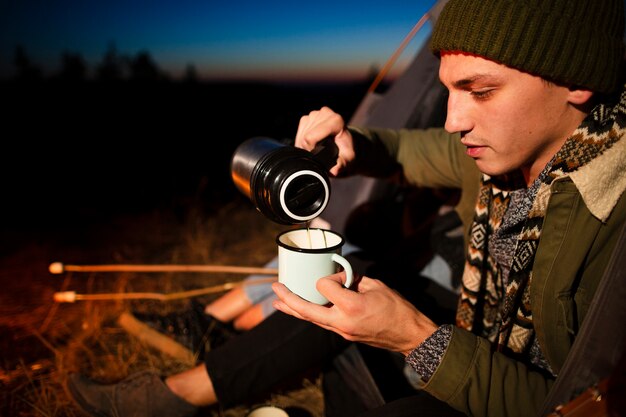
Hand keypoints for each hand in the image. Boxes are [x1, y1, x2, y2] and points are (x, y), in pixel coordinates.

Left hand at [272, 272, 437, 355]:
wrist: (409, 335)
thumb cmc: (398, 309)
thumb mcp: (377, 286)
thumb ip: (355, 280)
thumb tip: (341, 277)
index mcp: (351, 306)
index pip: (325, 286)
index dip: (330, 277)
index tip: (343, 277)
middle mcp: (342, 321)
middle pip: (307, 310)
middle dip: (289, 298)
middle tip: (276, 288)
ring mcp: (342, 331)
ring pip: (311, 319)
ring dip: (294, 309)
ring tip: (278, 302)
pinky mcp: (344, 336)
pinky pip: (322, 323)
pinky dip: (310, 315)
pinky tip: (300, 311)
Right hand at [295, 106, 355, 176]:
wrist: (345, 143)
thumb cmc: (346, 151)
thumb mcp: (347, 160)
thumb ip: (341, 165)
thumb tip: (333, 171)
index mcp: (335, 121)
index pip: (310, 137)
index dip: (311, 150)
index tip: (318, 155)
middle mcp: (325, 113)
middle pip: (305, 136)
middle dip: (308, 148)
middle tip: (318, 154)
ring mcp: (316, 114)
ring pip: (300, 134)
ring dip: (304, 145)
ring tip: (316, 149)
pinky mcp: (309, 117)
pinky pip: (299, 131)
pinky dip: (302, 140)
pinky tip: (312, 144)